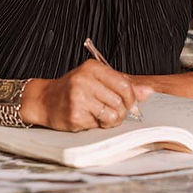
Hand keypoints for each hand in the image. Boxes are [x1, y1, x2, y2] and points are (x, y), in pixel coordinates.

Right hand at [22, 60, 151, 131]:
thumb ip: (121, 84)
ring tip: (103, 116)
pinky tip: (90, 118)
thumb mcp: (96, 79)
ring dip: (112, 120)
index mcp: (92, 68)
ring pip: (113, 115)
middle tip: (115, 112)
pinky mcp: (75, 115)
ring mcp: (78, 98)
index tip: (129, 103)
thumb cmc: (73, 89)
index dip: (132, 98)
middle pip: (120, 101)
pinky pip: (99, 124)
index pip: (124, 84)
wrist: (45, 100)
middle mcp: (85, 80)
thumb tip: (148, 92)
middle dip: (122, 111)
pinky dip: (99, 125)